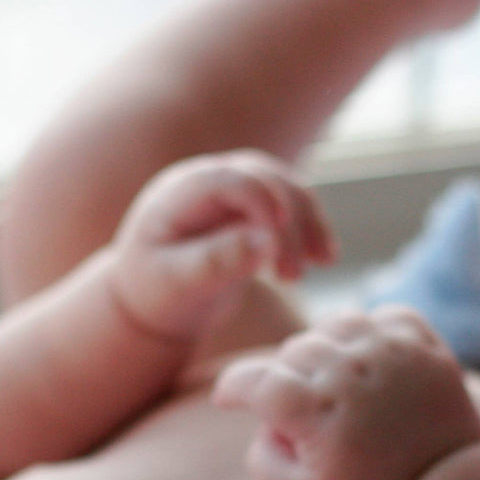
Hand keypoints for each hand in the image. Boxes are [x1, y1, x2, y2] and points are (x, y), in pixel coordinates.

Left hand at [109, 151, 335, 342]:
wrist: (154, 301)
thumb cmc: (156, 293)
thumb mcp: (176, 284)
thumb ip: (214, 262)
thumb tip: (265, 242)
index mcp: (180, 191)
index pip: (231, 181)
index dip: (262, 203)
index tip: (279, 244)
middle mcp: (209, 180)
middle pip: (266, 179)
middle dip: (289, 223)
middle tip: (294, 277)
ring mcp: (234, 190)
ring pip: (287, 188)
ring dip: (309, 223)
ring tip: (322, 263)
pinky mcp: (254, 208)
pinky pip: (292, 207)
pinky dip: (311, 229)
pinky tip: (324, 258)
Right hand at [213, 307, 479, 479]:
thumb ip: (264, 463)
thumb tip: (263, 424)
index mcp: (314, 407)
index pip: (253, 380)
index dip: (232, 388)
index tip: (228, 400)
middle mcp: (348, 369)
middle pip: (292, 352)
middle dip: (283, 378)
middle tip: (297, 410)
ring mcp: (390, 351)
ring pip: (334, 324)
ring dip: (324, 347)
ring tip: (331, 379)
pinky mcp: (425, 344)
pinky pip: (385, 316)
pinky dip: (371, 333)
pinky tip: (369, 360)